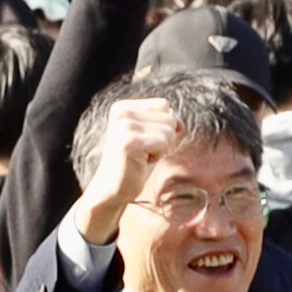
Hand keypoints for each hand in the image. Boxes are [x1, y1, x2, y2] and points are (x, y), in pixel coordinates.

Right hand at [78, 96, 181, 245]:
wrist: (112, 188)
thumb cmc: (134, 162)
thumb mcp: (150, 135)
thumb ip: (164, 121)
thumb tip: (178, 119)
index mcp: (122, 107)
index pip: (163, 104)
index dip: (164, 124)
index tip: (144, 140)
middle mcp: (122, 112)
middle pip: (168, 116)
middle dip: (163, 138)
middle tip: (142, 151)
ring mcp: (125, 126)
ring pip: (168, 130)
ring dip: (160, 148)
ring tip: (141, 156)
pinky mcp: (130, 141)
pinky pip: (164, 142)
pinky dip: (158, 155)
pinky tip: (141, 161)